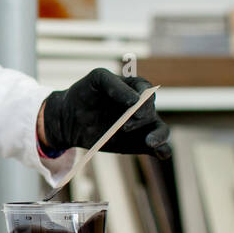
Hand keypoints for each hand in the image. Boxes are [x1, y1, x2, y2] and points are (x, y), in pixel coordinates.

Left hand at [39, 68, 170, 159]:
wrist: (70, 118)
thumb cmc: (85, 94)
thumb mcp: (96, 79)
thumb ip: (115, 85)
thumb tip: (135, 101)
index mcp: (135, 88)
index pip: (147, 91)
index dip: (143, 100)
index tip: (134, 109)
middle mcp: (142, 108)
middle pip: (151, 112)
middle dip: (141, 119)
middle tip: (124, 126)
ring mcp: (142, 127)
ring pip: (161, 130)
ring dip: (159, 136)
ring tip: (149, 142)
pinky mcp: (139, 144)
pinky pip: (158, 148)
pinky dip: (163, 150)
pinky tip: (161, 153)